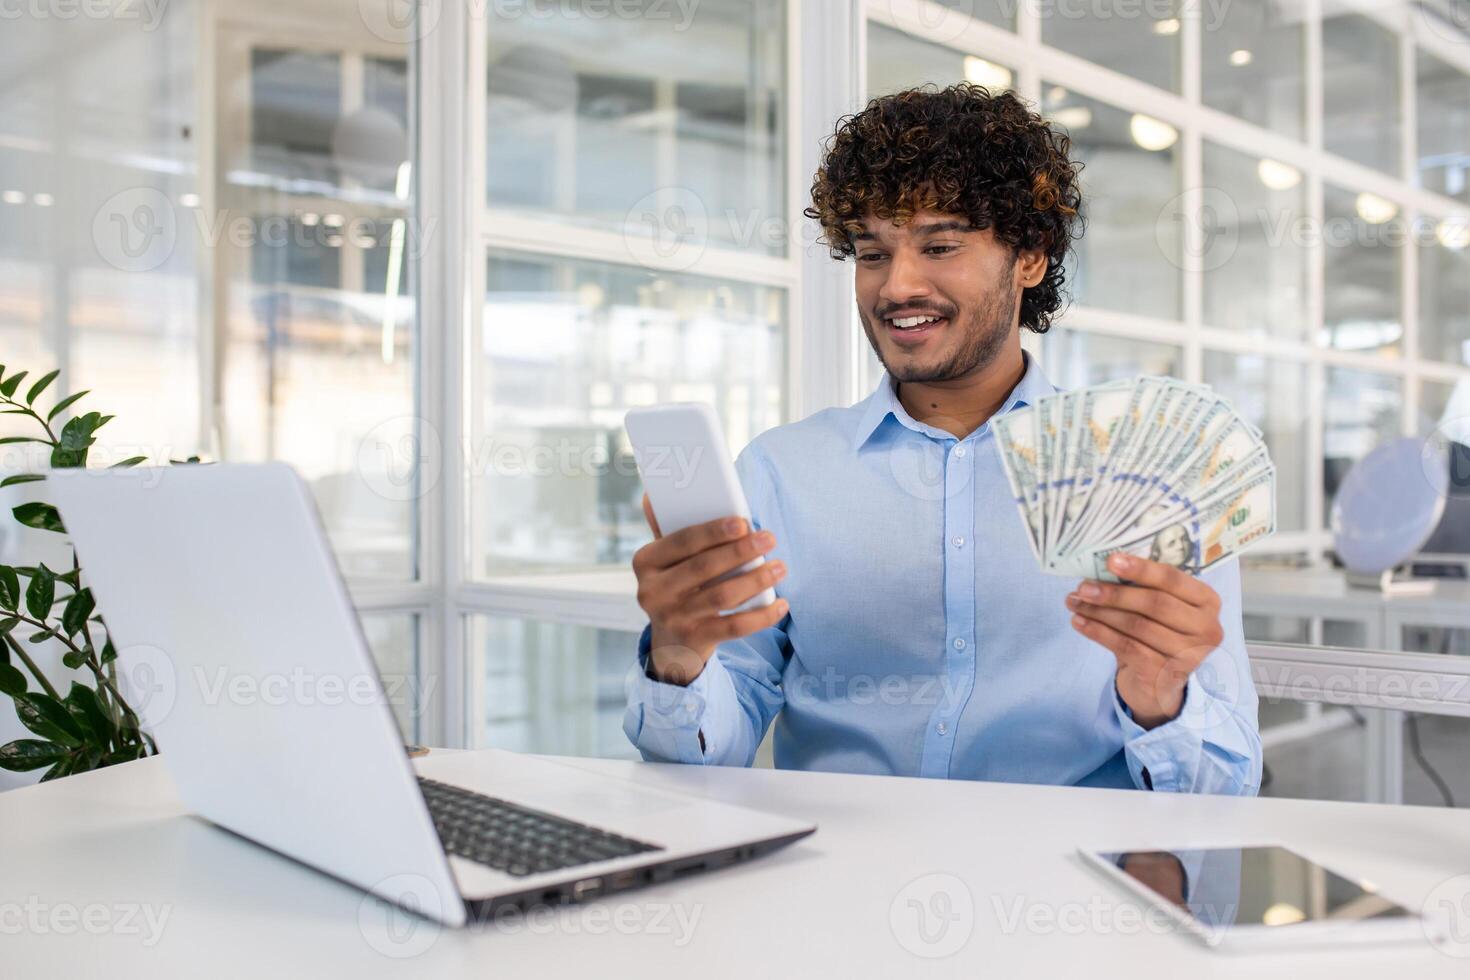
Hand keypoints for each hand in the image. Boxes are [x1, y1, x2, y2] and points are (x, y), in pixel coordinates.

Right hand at [631, 493, 787, 686]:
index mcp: (645, 562)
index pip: (681, 541)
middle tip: (769, 538)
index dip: (713, 531)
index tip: (743, 522)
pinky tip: (781, 604)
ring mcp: (672, 618)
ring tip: (780, 567)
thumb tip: (653, 495)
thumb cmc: (676, 586)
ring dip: (755, 580)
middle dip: (740, 551)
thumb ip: (667, 529)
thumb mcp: (666, 560)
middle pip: (703, 568)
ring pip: (721, 597)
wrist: (671, 644)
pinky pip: (734, 627)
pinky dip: (761, 616)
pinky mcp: (694, 639)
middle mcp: (652, 591)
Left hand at [1064, 553, 1224, 728]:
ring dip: (1101, 612)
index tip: (1110, 560)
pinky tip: (1079, 622)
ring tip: (1074, 602)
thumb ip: (1142, 587)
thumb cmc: (1157, 633)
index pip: (1173, 579)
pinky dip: (1099, 632)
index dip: (1141, 569)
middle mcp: (1207, 627)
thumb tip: (1103, 567)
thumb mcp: (1158, 608)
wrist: (1158, 683)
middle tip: (1083, 587)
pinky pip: (1127, 647)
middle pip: (1155, 603)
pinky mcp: (1168, 674)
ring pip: (1138, 626)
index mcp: (1207, 601)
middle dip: (1115, 594)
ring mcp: (1190, 654)